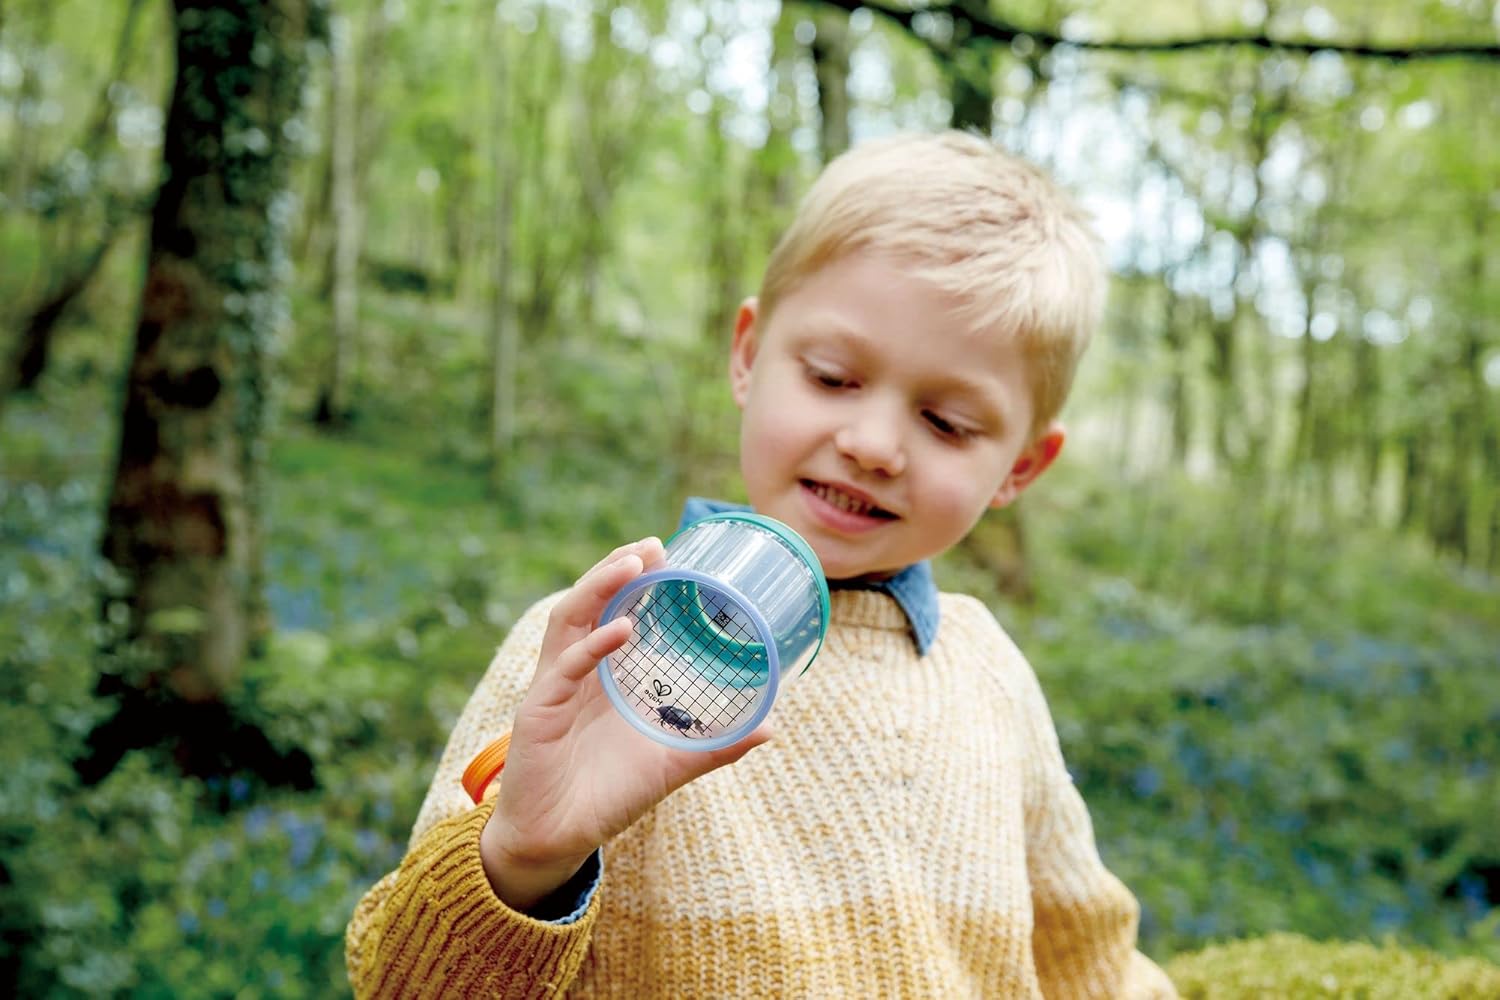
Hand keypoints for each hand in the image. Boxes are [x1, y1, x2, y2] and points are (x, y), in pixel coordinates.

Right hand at [480, 537, 772, 908]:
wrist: (557, 840)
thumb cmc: (606, 796)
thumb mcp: (671, 764)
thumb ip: (716, 745)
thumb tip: (770, 727)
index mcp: (600, 674)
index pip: (612, 608)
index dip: (633, 576)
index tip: (668, 552)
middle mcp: (573, 671)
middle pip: (588, 601)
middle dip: (617, 567)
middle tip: (653, 544)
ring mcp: (553, 688)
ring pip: (569, 620)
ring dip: (599, 586)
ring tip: (634, 563)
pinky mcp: (538, 714)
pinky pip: (564, 670)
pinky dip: (592, 647)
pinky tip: (622, 630)